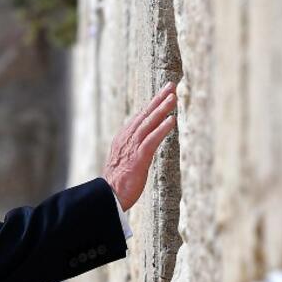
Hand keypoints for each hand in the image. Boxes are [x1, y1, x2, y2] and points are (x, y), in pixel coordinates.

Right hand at [103, 81, 177, 210]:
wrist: (107, 196)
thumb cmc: (117, 183)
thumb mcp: (124, 161)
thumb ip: (132, 151)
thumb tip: (142, 147)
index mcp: (123, 138)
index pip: (139, 117)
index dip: (152, 104)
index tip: (163, 94)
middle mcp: (127, 139)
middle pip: (145, 114)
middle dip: (159, 99)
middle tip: (171, 85)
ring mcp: (132, 147)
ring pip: (149, 123)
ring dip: (162, 109)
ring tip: (173, 97)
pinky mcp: (138, 158)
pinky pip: (152, 140)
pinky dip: (162, 128)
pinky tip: (172, 120)